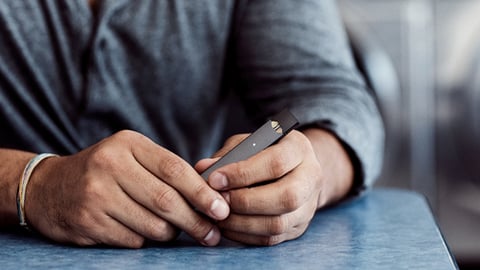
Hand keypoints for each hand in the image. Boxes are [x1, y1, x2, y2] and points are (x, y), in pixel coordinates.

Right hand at [25, 130, 229, 247]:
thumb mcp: (131, 156)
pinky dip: (146, 241)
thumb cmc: (104, 171)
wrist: (48, 187)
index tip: (222, 209)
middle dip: (196, 221)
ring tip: (176, 230)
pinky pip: (133, 241)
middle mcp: (110, 165)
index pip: (175, 169)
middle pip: (166, 200)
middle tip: (212, 233)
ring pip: (152, 225)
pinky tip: (143, 232)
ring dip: (171, 233)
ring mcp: (96, 195)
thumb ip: (166, 170)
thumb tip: (210, 197)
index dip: (202, 192)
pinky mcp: (88, 222)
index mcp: (128, 144)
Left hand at [196, 129, 352, 245]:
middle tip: (219, 200)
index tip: (215, 179)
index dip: (243, 173)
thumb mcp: (249, 143)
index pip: (276, 162)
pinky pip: (272, 238)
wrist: (294, 168)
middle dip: (246, 201)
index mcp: (299, 148)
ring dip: (242, 223)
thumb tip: (203, 168)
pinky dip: (245, 235)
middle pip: (285, 197)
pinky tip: (227, 226)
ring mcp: (308, 206)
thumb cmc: (265, 152)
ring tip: (219, 216)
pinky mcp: (298, 227)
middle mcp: (310, 177)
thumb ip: (228, 154)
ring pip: (278, 223)